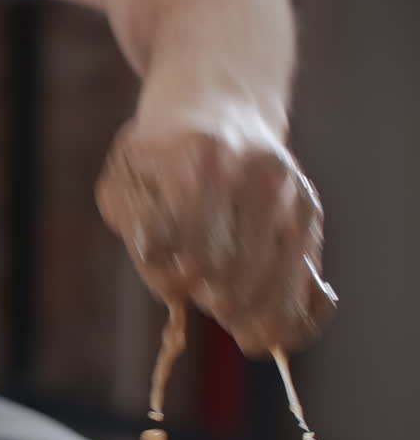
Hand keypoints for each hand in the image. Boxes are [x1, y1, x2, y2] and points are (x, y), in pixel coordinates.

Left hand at [96, 108, 336, 355]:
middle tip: (210, 299)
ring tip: (239, 329)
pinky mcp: (310, 214)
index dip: (180, 276)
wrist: (217, 105)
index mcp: (201, 159)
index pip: (195, 242)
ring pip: (281, 281)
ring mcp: (289, 194)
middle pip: (238, 268)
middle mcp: (255, 174)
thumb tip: (176, 286)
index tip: (179, 278)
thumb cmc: (156, 158)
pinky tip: (279, 334)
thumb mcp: (124, 181)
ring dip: (256, 318)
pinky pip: (314, 282)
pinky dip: (302, 318)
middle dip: (220, 298)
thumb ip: (137, 230)